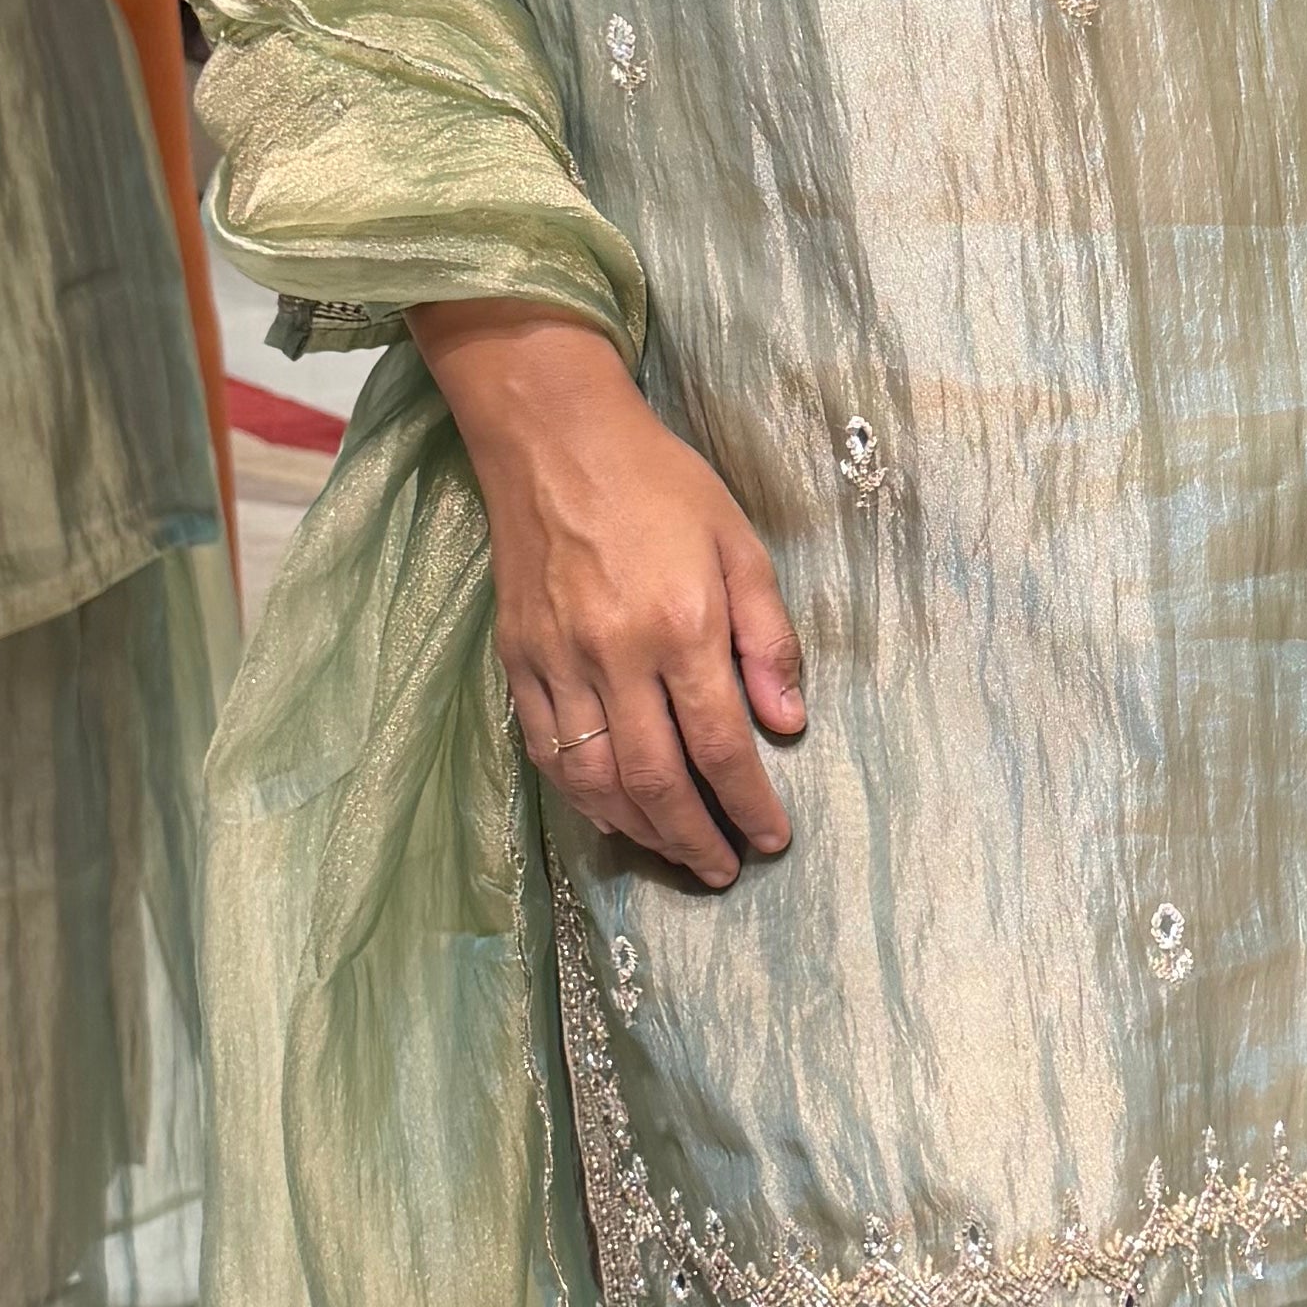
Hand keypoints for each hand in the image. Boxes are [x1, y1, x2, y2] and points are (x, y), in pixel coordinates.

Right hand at [412, 301, 806, 887]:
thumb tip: (788, 724)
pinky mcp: (518, 660)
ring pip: (595, 779)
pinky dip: (581, 794)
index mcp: (681, 625)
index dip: (749, 804)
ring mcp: (558, 661)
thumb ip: (768, 638)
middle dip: (695, 837)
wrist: (555, 439)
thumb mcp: (740, 544)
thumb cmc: (661, 484)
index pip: (720, 745)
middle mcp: (615, 655)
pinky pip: (547, 750)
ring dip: (638, 829)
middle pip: (656, 780)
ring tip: (674, 849)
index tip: (771, 839)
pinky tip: (611, 809)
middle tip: (722, 868)